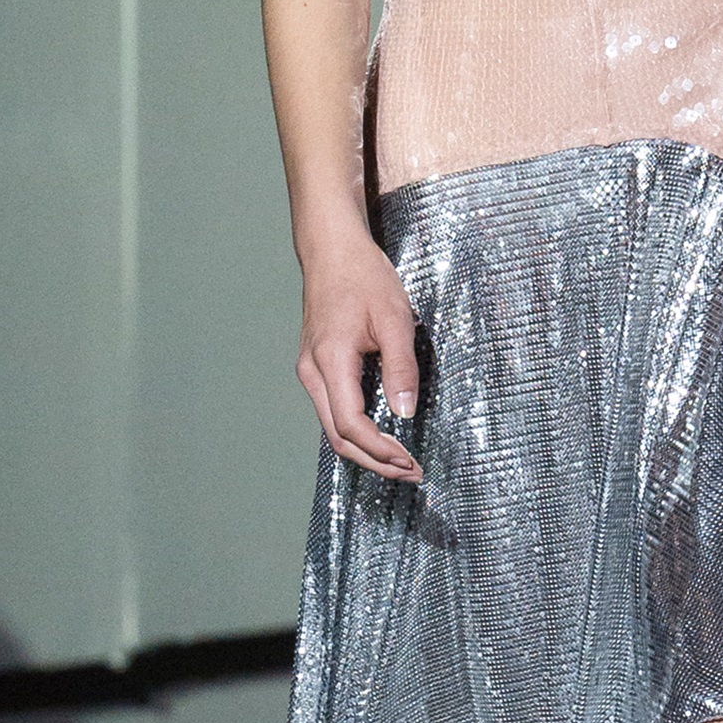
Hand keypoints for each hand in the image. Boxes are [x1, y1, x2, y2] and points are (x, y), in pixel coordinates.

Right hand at [295, 233, 422, 481]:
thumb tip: (404, 412)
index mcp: (330, 362)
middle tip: (410, 473)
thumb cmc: (363, 277)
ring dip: (366, 449)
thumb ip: (401, 369)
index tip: (409, 461)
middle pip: (338, 437)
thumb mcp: (395, 319)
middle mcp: (313, 372)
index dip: (381, 450)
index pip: (352, 425)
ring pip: (334, 427)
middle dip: (375, 462)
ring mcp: (312, 370)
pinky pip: (334, 410)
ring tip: (400, 461)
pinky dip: (357, 430)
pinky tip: (381, 436)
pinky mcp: (318, 366)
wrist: (332, 250)